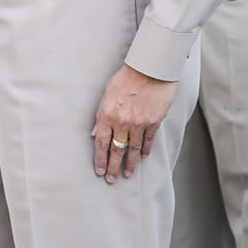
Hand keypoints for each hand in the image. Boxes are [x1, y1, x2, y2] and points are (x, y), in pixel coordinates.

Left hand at [91, 64, 177, 182]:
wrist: (150, 68)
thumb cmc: (127, 77)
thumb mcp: (107, 93)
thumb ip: (101, 115)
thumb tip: (94, 132)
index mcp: (107, 114)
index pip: (101, 143)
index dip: (100, 159)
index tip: (100, 170)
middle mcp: (122, 122)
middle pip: (116, 150)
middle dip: (113, 167)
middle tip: (111, 179)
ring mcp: (139, 123)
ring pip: (132, 149)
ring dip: (129, 163)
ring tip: (127, 174)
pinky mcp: (153, 122)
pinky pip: (147, 140)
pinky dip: (145, 150)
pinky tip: (142, 157)